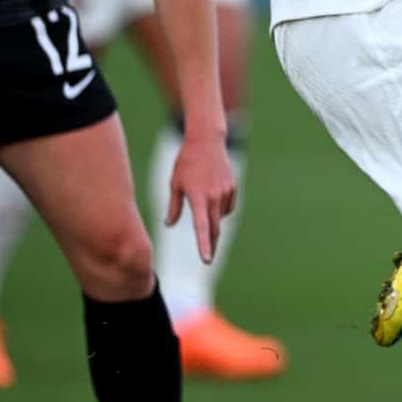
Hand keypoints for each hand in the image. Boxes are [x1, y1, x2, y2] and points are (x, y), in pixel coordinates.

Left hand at [166, 132, 236, 262]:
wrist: (206, 141)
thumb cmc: (186, 162)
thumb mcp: (175, 184)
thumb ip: (173, 207)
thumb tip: (169, 224)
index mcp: (198, 198)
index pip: (202, 227)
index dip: (204, 245)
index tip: (206, 260)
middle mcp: (214, 197)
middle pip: (215, 228)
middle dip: (211, 243)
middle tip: (208, 257)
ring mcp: (226, 192)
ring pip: (220, 216)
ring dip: (213, 219)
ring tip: (202, 202)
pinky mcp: (233, 187)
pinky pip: (227, 206)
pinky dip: (220, 208)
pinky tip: (212, 195)